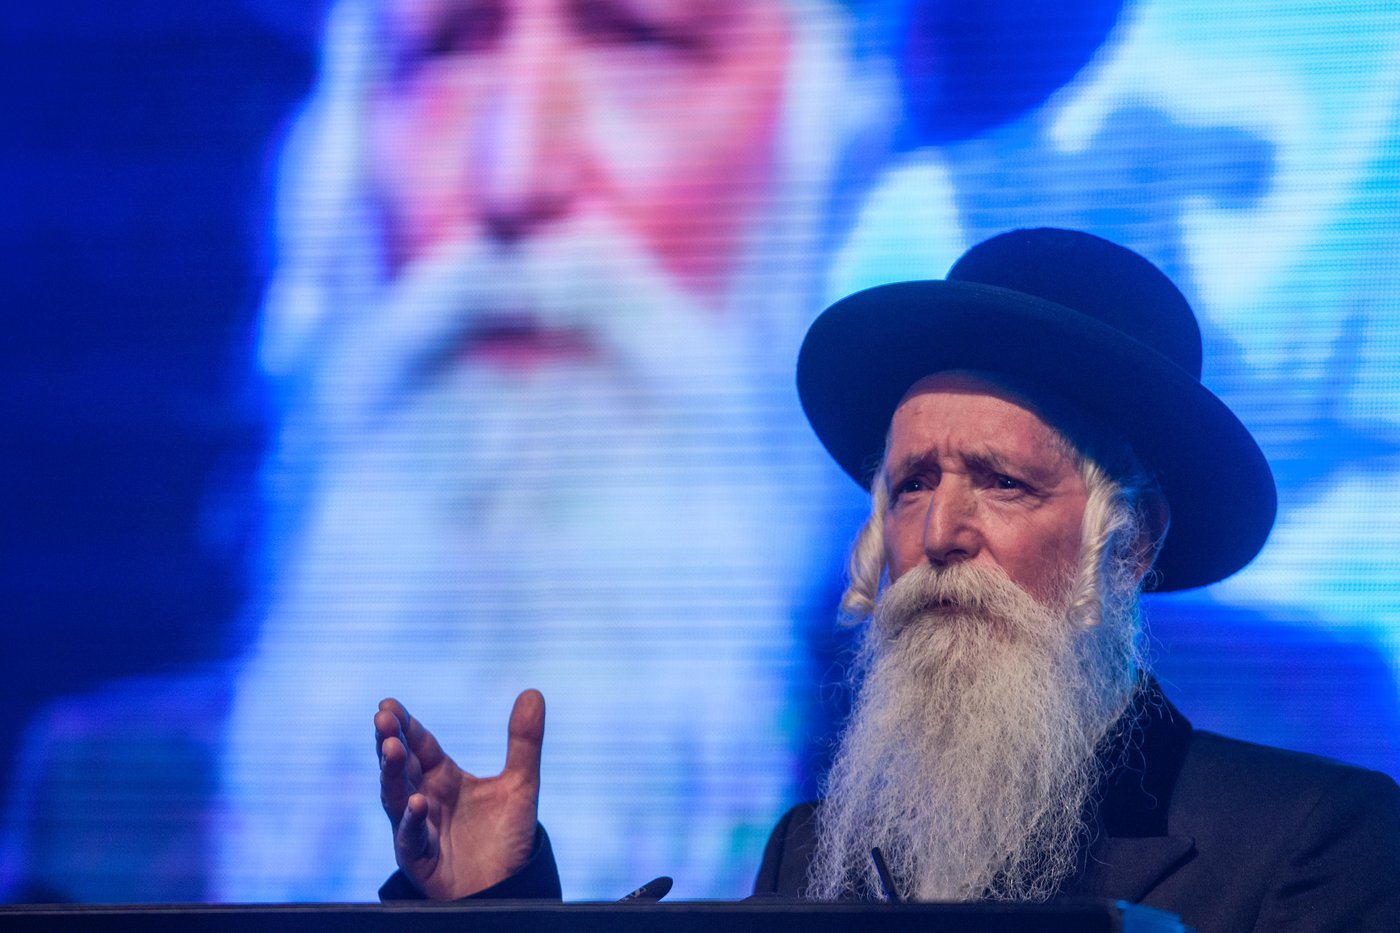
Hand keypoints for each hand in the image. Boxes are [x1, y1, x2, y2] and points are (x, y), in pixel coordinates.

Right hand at [375, 690, 544, 899]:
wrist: (509, 886)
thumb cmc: (507, 837)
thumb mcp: (521, 784)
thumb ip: (524, 742)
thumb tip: (533, 692)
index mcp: (443, 777)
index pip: (420, 744)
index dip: (406, 724)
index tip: (389, 703)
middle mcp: (424, 798)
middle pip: (401, 765)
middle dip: (389, 740)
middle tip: (381, 717)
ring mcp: (417, 828)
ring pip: (396, 797)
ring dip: (392, 772)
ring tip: (391, 747)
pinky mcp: (419, 858)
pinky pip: (411, 837)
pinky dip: (412, 820)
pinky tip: (417, 803)